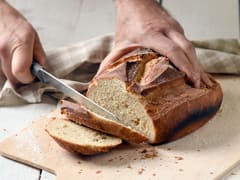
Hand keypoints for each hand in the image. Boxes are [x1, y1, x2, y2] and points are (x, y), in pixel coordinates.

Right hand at [0, 1, 44, 84]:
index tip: (31, 76)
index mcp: (20, 42)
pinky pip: (0, 70)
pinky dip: (4, 67)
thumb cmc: (14, 24)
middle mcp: (3, 48)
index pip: (21, 72)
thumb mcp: (33, 36)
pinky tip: (7, 57)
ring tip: (14, 58)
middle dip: (20, 76)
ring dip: (11, 71)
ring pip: (5, 74)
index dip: (28, 78)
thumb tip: (40, 71)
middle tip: (24, 68)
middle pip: (12, 77)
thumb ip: (39, 55)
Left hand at [97, 0, 211, 87]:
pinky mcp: (177, 28)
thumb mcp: (120, 42)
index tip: (190, 79)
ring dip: (196, 64)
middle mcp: (167, 30)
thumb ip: (112, 60)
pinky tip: (194, 68)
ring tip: (199, 81)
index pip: (172, 50)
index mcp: (152, 33)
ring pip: (190, 46)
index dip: (183, 66)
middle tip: (198, 86)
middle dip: (195, 68)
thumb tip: (101, 77)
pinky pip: (188, 44)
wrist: (136, 1)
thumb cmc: (128, 22)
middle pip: (187, 49)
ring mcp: (174, 28)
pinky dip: (192, 57)